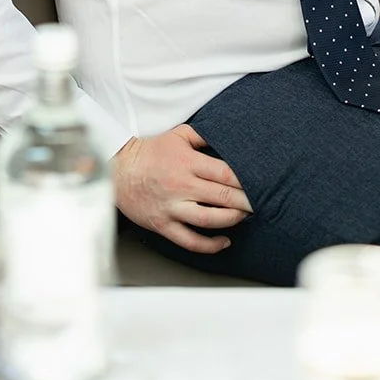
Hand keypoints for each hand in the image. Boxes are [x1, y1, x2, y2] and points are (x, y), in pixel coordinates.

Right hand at [113, 124, 251, 254]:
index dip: (245, 181)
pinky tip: (224, 241)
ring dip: (232, 220)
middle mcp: (182, 186)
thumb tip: (228, 137)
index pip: (224, 174)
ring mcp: (173, 207)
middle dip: (246, 202)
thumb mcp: (178, 135)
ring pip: (210, 220)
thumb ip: (204, 136)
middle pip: (222, 197)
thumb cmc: (151, 152)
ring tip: (244, 217)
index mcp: (187, 162)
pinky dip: (210, 245)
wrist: (119, 171)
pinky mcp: (164, 225)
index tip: (259, 183)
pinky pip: (190, 240)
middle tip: (260, 203)